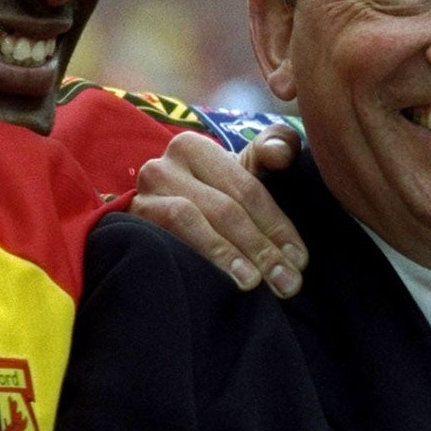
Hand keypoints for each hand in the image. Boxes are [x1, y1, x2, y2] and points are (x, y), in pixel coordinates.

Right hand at [131, 124, 307, 296]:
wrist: (157, 231)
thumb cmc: (211, 199)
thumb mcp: (243, 173)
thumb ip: (272, 151)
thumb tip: (281, 153)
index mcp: (194, 147)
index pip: (247, 187)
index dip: (278, 225)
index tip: (300, 260)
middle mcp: (163, 165)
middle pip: (224, 207)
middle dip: (261, 248)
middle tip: (287, 283)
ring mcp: (143, 195)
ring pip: (194, 219)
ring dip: (229, 255)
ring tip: (255, 283)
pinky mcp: (130, 223)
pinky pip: (166, 237)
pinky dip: (199, 256)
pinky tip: (221, 281)